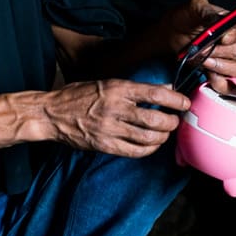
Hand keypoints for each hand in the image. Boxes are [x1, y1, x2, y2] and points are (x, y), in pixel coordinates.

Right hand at [44, 78, 189, 156]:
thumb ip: (136, 88)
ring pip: (148, 138)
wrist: (50, 113)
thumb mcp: (107, 83)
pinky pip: (134, 152)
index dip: (175, 100)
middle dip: (171, 123)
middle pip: (155, 119)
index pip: (155, 93)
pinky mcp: (104, 145)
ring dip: (162, 137)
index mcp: (117, 88)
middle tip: (174, 121)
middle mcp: (115, 108)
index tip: (185, 103)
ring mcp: (109, 128)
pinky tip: (151, 145)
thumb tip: (166, 89)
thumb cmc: (79, 96)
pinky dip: (148, 150)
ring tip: (164, 133)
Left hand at [166, 0, 235, 90]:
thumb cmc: (184, 17)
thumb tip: (215, 20)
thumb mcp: (193, 7)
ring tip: (204, 61)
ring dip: (219, 66)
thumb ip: (205, 10)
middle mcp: (234, 41)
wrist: (171, 33)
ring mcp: (228, 58)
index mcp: (232, 22)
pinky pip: (227, 82)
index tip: (223, 38)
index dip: (234, 35)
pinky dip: (219, 82)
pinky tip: (208, 76)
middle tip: (201, 49)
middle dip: (218, 51)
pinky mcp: (218, 71)